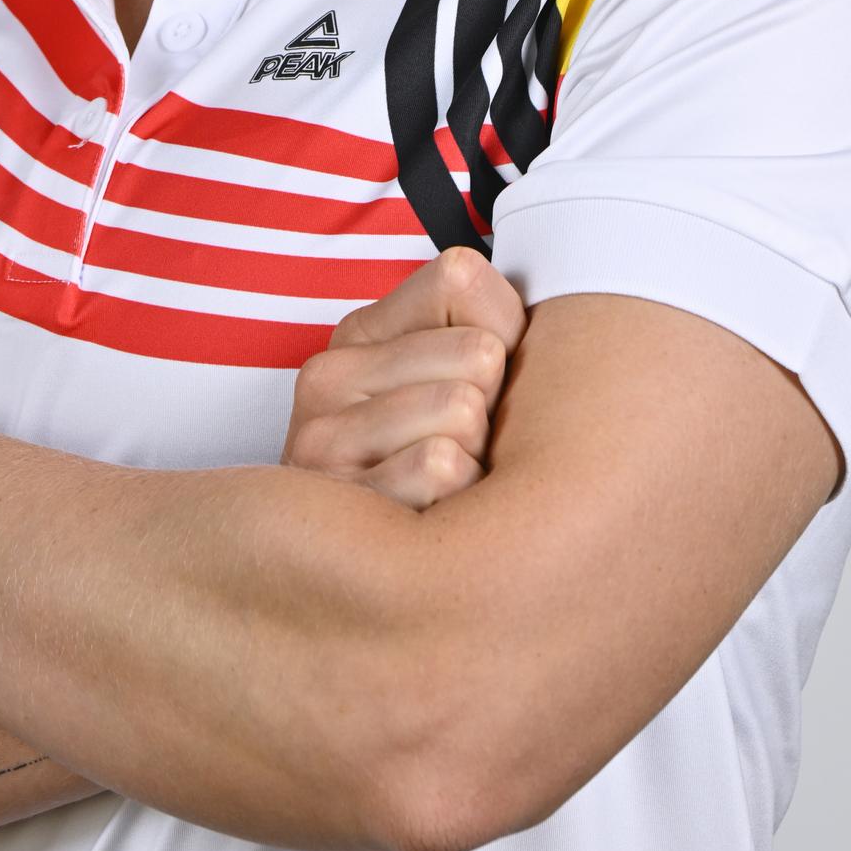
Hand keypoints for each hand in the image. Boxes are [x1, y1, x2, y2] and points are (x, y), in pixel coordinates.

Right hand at [280, 246, 527, 509]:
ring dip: (477, 456)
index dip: (501, 330)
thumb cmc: (434, 467)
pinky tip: (438, 517)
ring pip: (461, 408)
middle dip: (493, 404)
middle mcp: (326, 377)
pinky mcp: (341, 506)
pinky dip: (461, 499)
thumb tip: (528, 325)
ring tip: (452, 484)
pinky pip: (442, 467)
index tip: (483, 377)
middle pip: (478, 352)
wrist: (354, 573)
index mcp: (359, 333)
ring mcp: (322, 442)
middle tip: (468, 444)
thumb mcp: (452, 378)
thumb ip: (489, 325)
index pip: (461, 277)